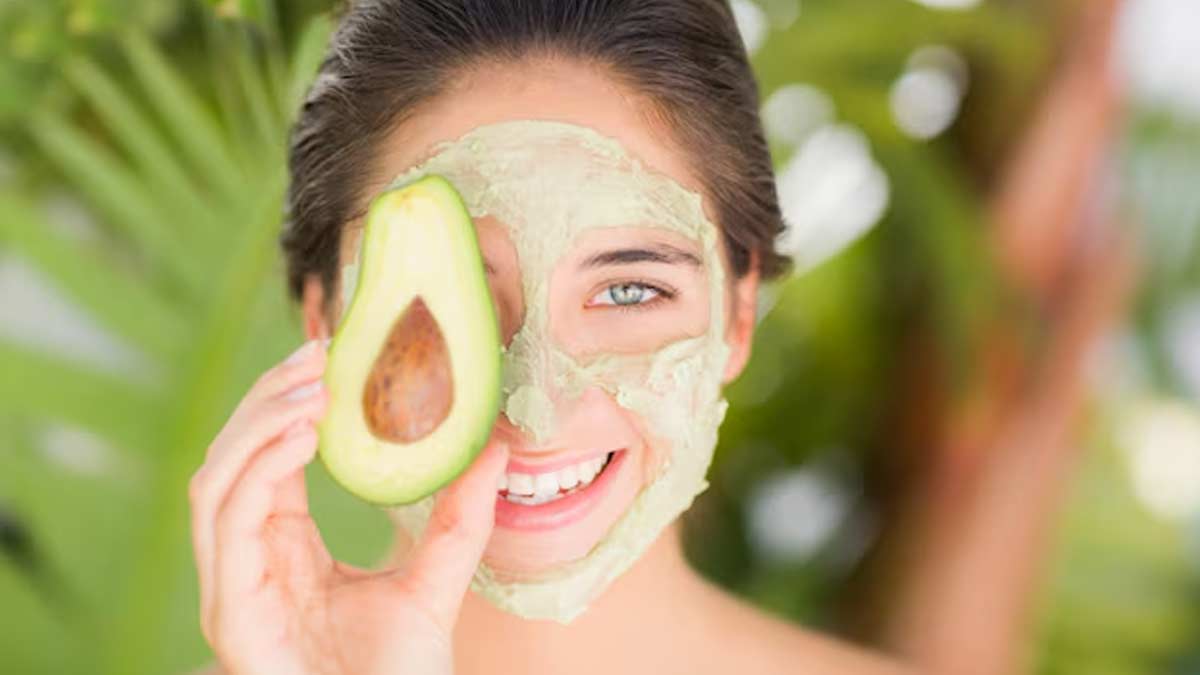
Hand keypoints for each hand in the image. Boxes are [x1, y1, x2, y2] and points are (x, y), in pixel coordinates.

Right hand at [189, 339, 507, 674]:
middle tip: (315, 355)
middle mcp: (249, 560)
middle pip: (232, 457)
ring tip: (313, 392)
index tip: (326, 350)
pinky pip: (229, 522)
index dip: (286, 401)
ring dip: (259, 425)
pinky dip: (259, 470)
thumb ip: (460, 519)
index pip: (268, 458)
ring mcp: (233, 587)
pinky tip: (304, 437)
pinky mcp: (232, 612)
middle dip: (267, 399)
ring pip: (216, 480)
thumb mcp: (435, 581)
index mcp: (285, 546)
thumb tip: (497, 448)